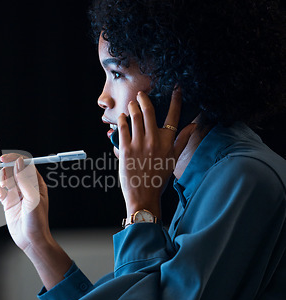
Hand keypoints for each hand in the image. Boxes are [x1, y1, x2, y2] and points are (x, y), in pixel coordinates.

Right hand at [0, 154, 50, 252]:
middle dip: (3, 174)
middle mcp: (25, 186)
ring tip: (0, 196)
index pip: (24, 163)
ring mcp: (16, 193)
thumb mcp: (32, 199)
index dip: (13, 158)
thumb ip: (25, 180)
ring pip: (2, 180)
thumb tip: (18, 162)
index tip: (2, 159)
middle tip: (3, 185)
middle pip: (10, 169)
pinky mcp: (7, 202)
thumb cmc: (37, 221)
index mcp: (36, 182)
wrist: (31, 240)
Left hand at [115, 89, 193, 218]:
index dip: (176, 99)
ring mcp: (139, 144)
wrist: (143, 195)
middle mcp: (155, 140)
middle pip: (150, 111)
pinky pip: (123, 128)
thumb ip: (182, 141)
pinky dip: (122, 119)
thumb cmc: (158, 178)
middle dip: (144, 99)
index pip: (174, 116)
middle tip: (141, 94)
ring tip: (131, 104)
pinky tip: (122, 116)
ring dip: (132, 107)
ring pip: (135, 117)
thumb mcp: (174, 159)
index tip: (176, 88)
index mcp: (168, 142)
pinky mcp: (125, 149)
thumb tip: (193, 125)